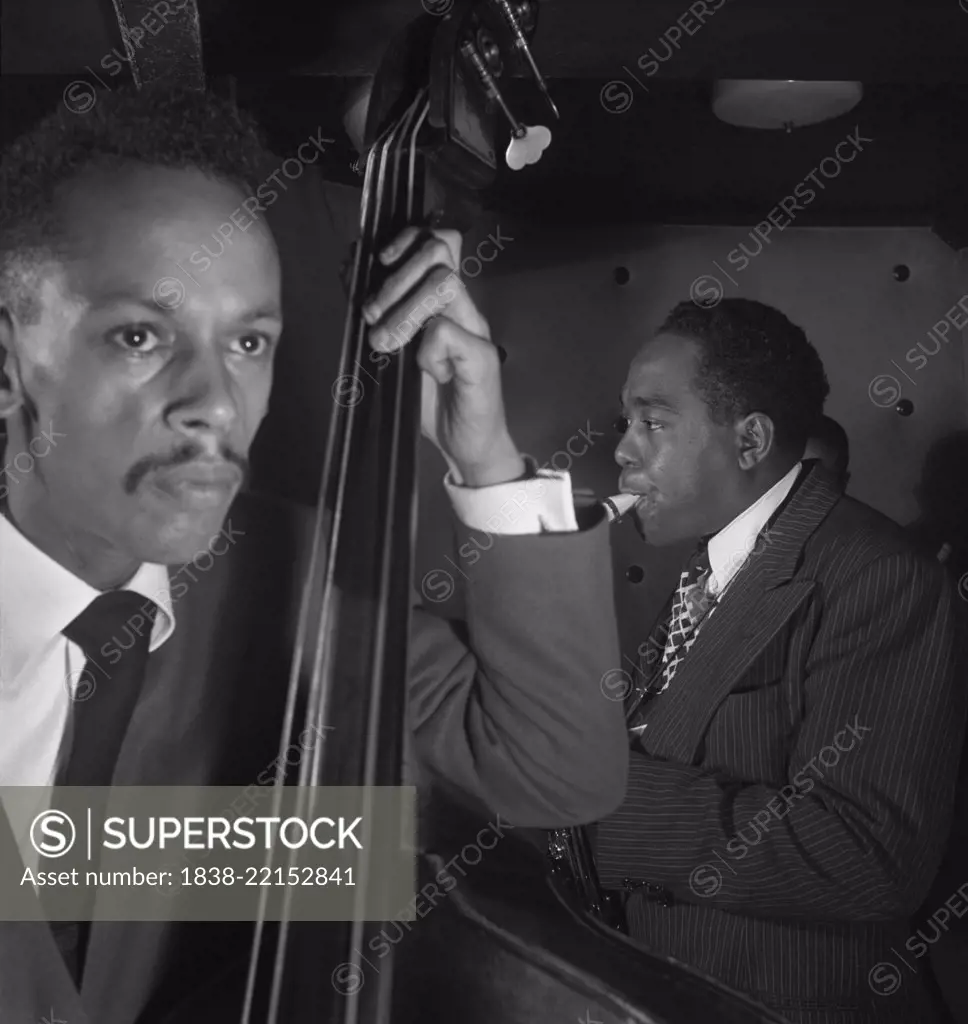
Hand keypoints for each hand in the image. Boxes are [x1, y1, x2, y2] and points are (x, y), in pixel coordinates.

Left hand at [362, 227, 524, 486]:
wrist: (464, 444)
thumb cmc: (431, 398)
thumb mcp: (394, 348)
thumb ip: (379, 310)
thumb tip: (351, 267)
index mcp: (444, 302)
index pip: (437, 240)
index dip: (407, 238)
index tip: (378, 262)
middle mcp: (463, 308)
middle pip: (438, 253)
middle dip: (394, 279)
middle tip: (373, 316)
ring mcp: (475, 330)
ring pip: (444, 284)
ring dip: (404, 311)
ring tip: (386, 343)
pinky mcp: (483, 359)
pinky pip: (447, 333)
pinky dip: (426, 351)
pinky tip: (427, 372)